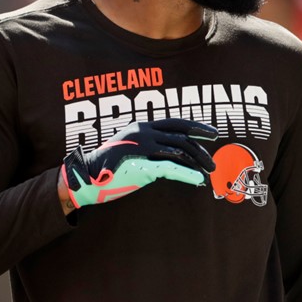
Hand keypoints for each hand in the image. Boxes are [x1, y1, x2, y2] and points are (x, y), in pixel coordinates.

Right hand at [61, 118, 217, 208]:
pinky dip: (187, 174)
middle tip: (216, 148)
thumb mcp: (132, 149)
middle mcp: (144, 132)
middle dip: (202, 138)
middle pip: (181, 133)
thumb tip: (174, 152)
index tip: (211, 132)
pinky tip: (198, 179)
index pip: (175, 122)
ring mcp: (143, 148)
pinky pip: (171, 169)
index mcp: (142, 127)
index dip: (195, 126)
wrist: (86, 176)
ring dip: (198, 160)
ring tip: (209, 170)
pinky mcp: (141, 166)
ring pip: (180, 151)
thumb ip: (150, 147)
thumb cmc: (109, 164)